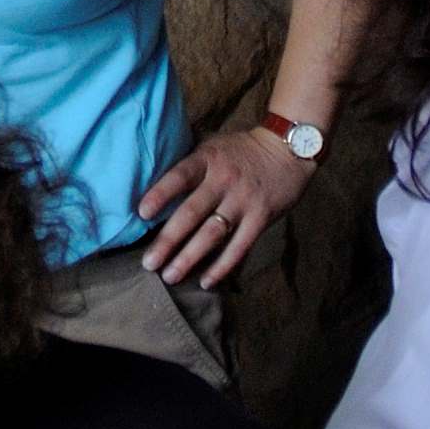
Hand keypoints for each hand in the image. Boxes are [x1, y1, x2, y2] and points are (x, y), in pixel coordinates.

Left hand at [136, 123, 309, 288]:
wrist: (288, 150)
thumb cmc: (241, 151)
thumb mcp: (213, 147)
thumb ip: (190, 165)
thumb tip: (154, 185)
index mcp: (207, 159)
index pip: (179, 176)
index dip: (160, 194)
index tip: (142, 214)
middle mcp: (223, 180)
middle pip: (191, 212)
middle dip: (168, 240)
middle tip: (149, 263)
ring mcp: (243, 201)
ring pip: (212, 234)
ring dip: (189, 258)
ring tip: (170, 276)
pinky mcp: (261, 218)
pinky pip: (239, 247)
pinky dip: (222, 266)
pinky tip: (205, 281)